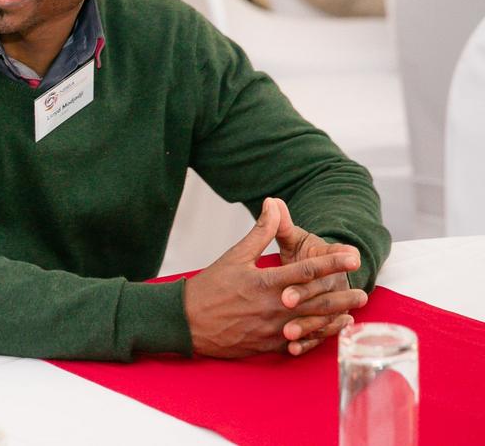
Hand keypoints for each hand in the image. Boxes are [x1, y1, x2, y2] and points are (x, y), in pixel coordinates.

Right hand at [183, 198, 365, 357]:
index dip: (332, 263)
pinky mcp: (266, 345)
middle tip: (363, 292)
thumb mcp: (234, 256)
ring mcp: (270, 329)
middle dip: (340, 296)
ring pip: (309, 325)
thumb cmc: (210, 287)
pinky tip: (326, 333)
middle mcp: (271, 307)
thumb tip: (273, 204)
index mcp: (265, 283)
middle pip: (314, 301)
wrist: (186, 322)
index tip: (352, 257)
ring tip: (351, 315)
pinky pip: (296, 343)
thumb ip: (260, 232)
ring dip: (332, 319)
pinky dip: (313, 338)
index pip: (305, 271)